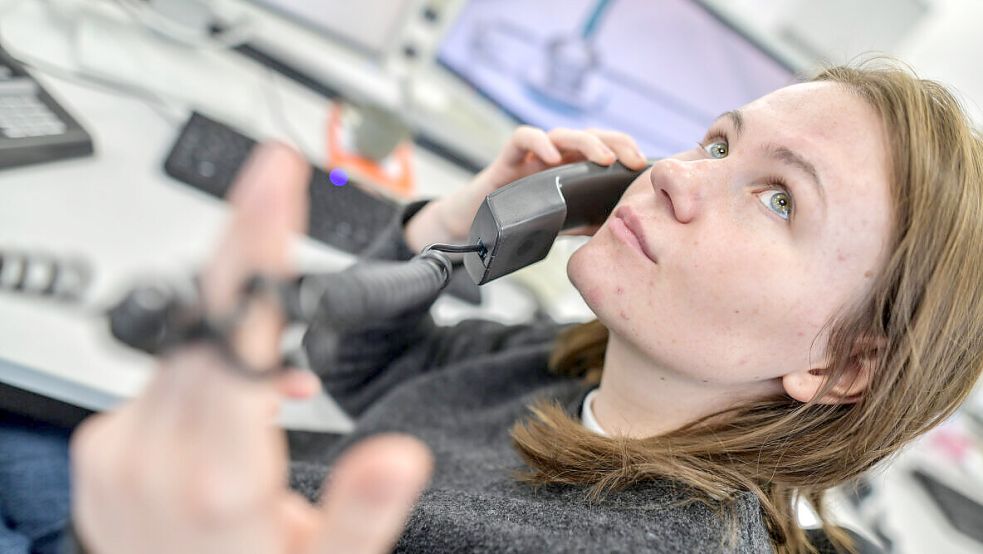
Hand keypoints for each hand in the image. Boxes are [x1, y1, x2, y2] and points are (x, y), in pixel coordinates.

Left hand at [70, 143, 433, 553]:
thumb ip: (364, 510)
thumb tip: (401, 452)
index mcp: (216, 478)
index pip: (237, 328)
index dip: (258, 240)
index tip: (273, 177)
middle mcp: (150, 455)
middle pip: (202, 315)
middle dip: (250, 261)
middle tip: (278, 202)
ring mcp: (117, 452)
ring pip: (181, 343)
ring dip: (235, 330)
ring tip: (283, 387)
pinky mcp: (104, 451)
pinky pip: (158, 378)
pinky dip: (205, 368)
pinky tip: (240, 402)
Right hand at [404, 127, 647, 251]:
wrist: (477, 227)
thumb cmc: (520, 220)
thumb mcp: (560, 222)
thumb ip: (586, 221)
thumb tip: (618, 229)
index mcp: (572, 167)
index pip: (604, 148)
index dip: (625, 151)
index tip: (643, 167)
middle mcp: (555, 156)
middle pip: (590, 136)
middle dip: (615, 143)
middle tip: (631, 160)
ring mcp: (532, 155)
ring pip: (563, 134)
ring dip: (587, 142)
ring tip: (602, 160)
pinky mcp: (508, 158)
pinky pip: (524, 138)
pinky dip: (539, 143)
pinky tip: (552, 157)